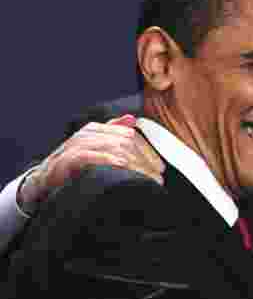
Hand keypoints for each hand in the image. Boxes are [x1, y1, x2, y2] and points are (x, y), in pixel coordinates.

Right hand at [17, 115, 164, 213]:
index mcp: (97, 129)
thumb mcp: (96, 147)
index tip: (160, 168)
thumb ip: (113, 132)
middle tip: (158, 177)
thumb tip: (131, 119)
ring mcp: (77, 144)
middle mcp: (88, 133)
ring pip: (114, 148)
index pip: (131, 135)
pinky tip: (123, 168)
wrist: (45, 179)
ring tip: (148, 179)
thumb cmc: (75, 165)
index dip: (148, 152)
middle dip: (145, 161)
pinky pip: (92, 156)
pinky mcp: (68, 158)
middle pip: (126, 142)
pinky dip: (109, 160)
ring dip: (135, 165)